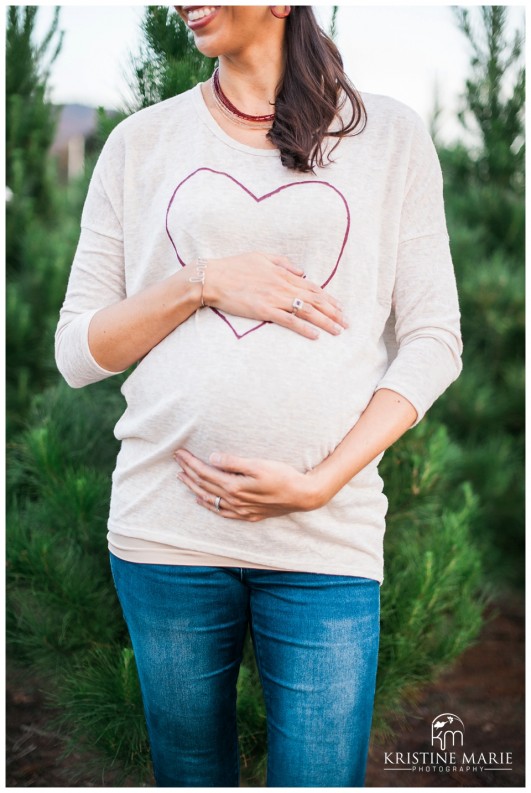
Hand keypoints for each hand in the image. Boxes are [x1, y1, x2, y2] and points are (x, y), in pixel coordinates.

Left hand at [174, 449, 328, 520]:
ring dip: (193, 488)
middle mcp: (234, 500)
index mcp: (234, 486)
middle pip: (203, 485)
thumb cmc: (282, 476)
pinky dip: (208, 505)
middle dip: (188, 472)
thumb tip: (212, 457)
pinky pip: (221, 511)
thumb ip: (234, 462)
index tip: (179, 452)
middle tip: (176, 459)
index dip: (190, 462)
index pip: (205, 472)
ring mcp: (240, 510)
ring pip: (209, 499)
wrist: (302, 495)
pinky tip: (202, 500)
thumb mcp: (258, 464)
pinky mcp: (247, 514)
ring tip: (182, 478)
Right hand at [202, 251, 347, 339]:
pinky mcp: (264, 310)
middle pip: (314, 300)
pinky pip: (288, 321)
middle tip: (346, 323)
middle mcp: (282, 286)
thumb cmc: (234, 266)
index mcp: (283, 274)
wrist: (213, 278)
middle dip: (333, 312)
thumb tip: (301, 272)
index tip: (340, 307)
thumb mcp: (261, 257)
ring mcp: (274, 299)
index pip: (312, 288)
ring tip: (338, 331)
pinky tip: (315, 336)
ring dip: (324, 321)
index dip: (328, 298)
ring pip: (306, 311)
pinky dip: (303, 328)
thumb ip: (283, 263)